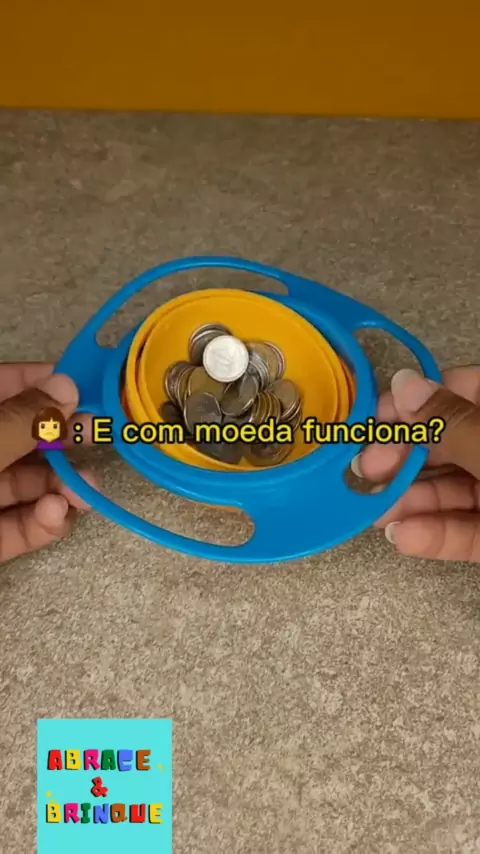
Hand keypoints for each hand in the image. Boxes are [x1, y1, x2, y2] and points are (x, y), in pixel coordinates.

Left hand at [0, 364, 95, 563]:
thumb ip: (23, 420)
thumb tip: (66, 385)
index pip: (2, 385)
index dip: (42, 382)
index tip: (84, 387)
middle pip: (20, 438)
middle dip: (61, 441)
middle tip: (96, 436)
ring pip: (23, 486)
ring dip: (59, 488)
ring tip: (85, 492)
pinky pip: (15, 527)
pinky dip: (40, 522)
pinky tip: (57, 516)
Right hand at [353, 366, 479, 561]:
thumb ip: (452, 424)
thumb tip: (405, 384)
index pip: (462, 391)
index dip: (416, 401)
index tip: (373, 417)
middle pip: (451, 443)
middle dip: (404, 457)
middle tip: (365, 467)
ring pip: (454, 491)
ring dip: (411, 500)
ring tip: (374, 512)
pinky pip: (468, 532)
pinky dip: (436, 535)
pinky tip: (404, 537)